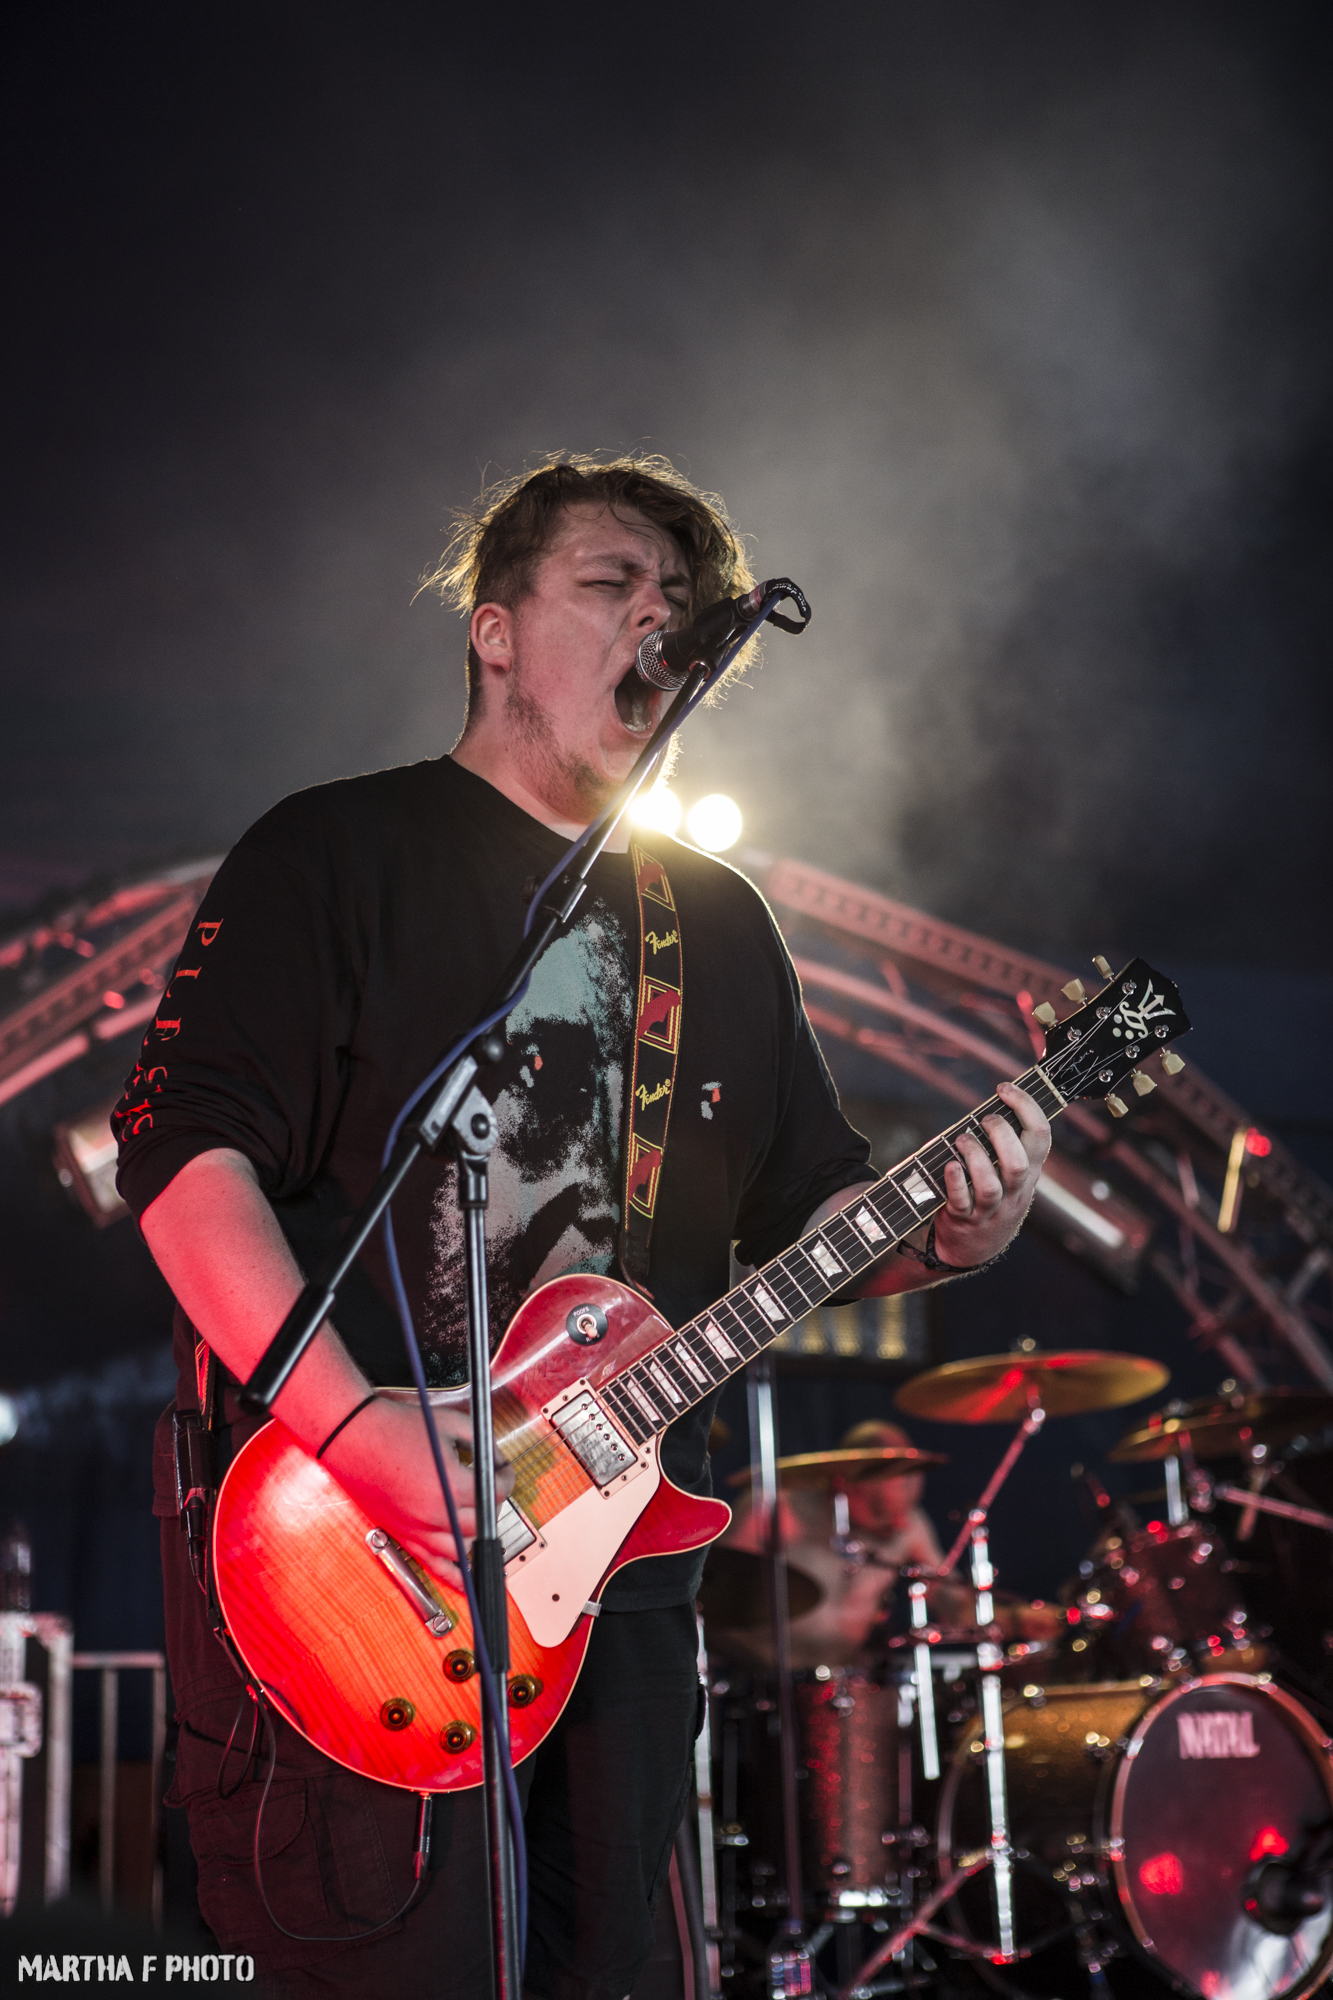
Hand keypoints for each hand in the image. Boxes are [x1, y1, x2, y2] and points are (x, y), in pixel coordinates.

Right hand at [320, 1396, 512, 1588]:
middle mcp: (436, 1514)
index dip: (506, 1479)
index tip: (502, 1471)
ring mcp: (417, 1529)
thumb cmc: (394, 1427)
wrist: (353, 1436)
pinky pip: (434, 1566)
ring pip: (463, 1549)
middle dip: (492, 1504)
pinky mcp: (402, 1536)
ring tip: (479, 1520)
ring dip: (477, 1536)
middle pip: (483, 1523)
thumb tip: (497, 1460)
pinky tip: (467, 1581)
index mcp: (451, 1485)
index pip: (495, 1494)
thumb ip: (483, 1443)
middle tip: (490, 1488)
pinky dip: (454, 1576)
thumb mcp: (450, 1423)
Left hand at [932, 1080, 1049, 1268]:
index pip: (1040, 1136)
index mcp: (1028, 1172)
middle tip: (984, 1119)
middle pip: (1018, 1163)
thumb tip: (1001, 1098)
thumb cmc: (992, 1197)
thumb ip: (1009, 1143)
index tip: (1005, 1088)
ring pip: (990, 1185)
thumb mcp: (1011, 1175)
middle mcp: (1013, 1191)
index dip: (1026, 1107)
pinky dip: (955, 1182)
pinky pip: (961, 1202)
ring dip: (975, 1156)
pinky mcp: (963, 1220)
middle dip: (1001, 1133)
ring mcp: (989, 1209)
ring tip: (962, 1139)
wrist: (975, 1248)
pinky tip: (950, 1165)